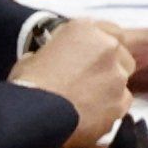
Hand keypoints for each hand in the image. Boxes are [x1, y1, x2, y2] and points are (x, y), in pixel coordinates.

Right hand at [23, 22, 143, 147]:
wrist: (33, 116)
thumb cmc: (27, 85)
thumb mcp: (31, 58)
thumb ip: (51, 54)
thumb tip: (50, 61)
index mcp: (85, 30)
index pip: (108, 30)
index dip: (99, 46)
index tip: (93, 56)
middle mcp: (108, 47)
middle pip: (120, 55)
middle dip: (108, 67)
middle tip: (88, 82)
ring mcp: (118, 75)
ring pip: (121, 79)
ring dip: (109, 88)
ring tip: (85, 102)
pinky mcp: (121, 101)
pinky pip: (121, 102)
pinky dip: (109, 108)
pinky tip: (90, 117)